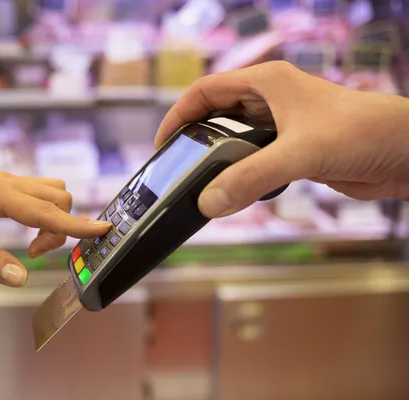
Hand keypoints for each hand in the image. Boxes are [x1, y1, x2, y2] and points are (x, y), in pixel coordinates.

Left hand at [0, 172, 111, 286]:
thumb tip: (21, 277)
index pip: (45, 211)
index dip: (76, 224)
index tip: (103, 229)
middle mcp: (9, 182)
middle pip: (58, 198)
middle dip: (59, 228)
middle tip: (33, 253)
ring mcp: (10, 180)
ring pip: (54, 192)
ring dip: (55, 218)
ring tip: (31, 243)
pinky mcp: (9, 184)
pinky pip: (43, 192)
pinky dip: (47, 212)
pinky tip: (28, 229)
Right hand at [155, 61, 408, 217]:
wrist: (405, 152)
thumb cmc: (362, 132)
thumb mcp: (299, 153)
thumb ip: (251, 177)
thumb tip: (208, 202)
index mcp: (266, 83)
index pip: (206, 91)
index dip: (179, 114)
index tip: (162, 142)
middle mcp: (270, 101)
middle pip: (216, 116)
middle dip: (195, 139)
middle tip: (177, 168)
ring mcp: (282, 126)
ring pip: (235, 141)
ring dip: (218, 161)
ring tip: (200, 184)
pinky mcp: (293, 150)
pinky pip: (254, 161)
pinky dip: (240, 175)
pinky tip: (236, 192)